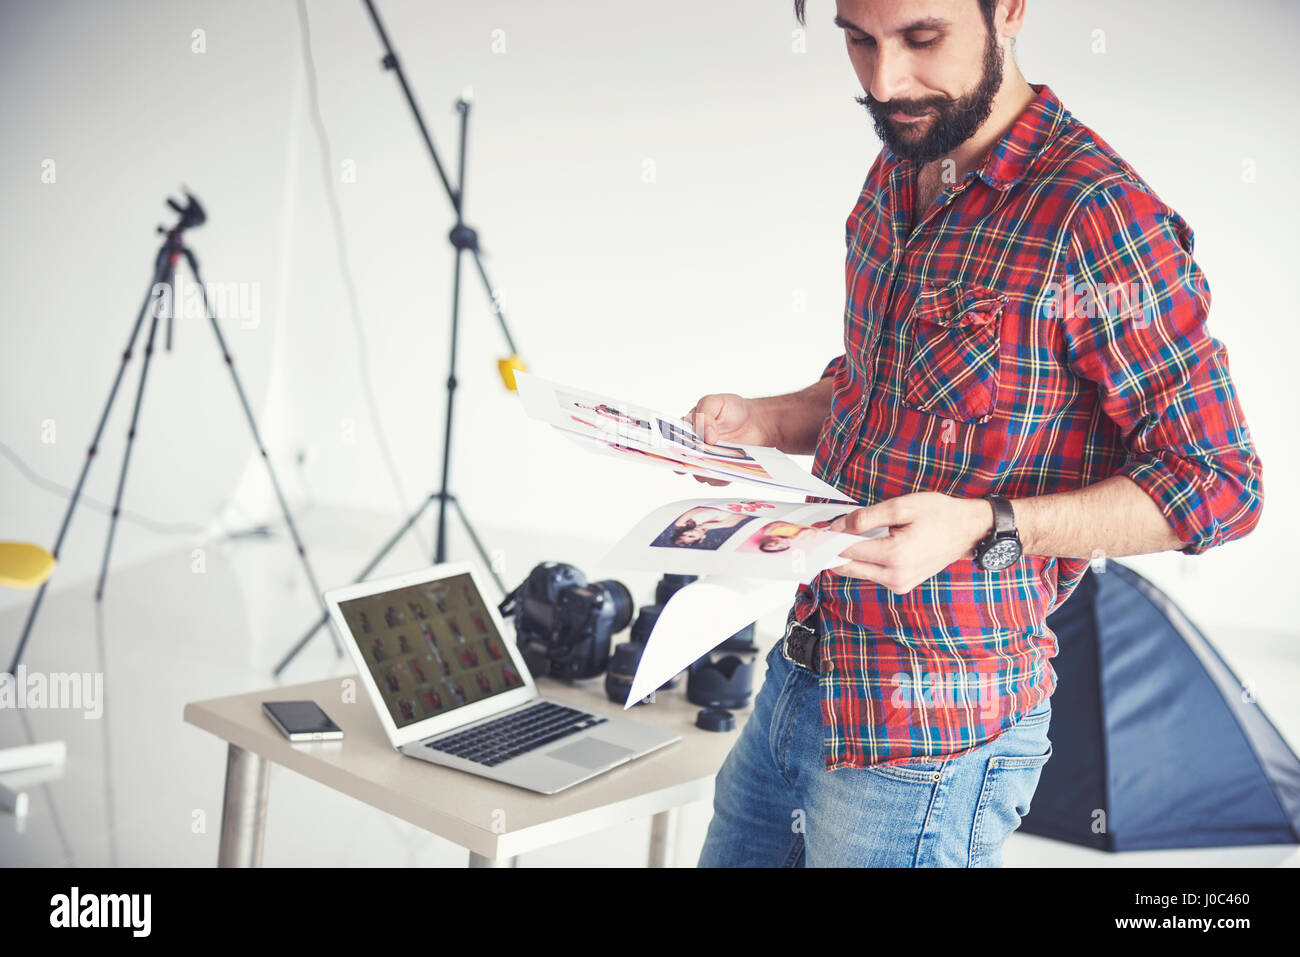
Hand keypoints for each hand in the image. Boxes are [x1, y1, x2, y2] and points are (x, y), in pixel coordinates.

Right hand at [673, 393, 779, 486]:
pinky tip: (729, 468)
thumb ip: (705, 415)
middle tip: (700, 457)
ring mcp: (707, 460)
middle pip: (684, 461)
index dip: (672, 447)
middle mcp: (694, 448)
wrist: (757, 421)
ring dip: (707, 470)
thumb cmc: (732, 409)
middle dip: (690, 461)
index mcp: (686, 430)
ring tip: (719, 463)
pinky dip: (722, 477)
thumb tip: (707, 436)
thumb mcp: (716, 402)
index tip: (678, 448)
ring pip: (699, 474)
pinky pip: (716, 480)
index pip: (672, 442)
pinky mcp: (721, 470)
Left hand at [825, 493, 992, 593]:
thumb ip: (866, 517)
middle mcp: (895, 576)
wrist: (967, 530)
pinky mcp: (902, 586)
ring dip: (849, 555)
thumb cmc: (938, 513)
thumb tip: (838, 526)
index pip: (848, 550)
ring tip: (847, 534)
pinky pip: (872, 574)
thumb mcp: (901, 506)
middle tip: (823, 533)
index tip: (815, 528)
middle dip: (833, 550)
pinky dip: (865, 560)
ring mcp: (899, 584)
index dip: (829, 538)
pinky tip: (867, 544)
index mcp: (895, 555)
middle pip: (848, 567)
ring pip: (858, 572)